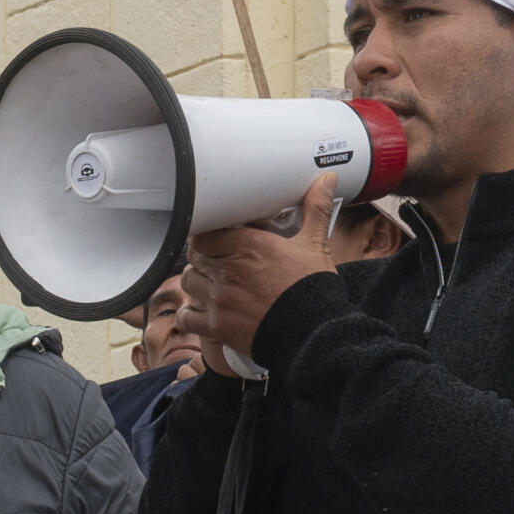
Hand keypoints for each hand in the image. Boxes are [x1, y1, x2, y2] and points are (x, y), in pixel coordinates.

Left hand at [182, 174, 340, 361]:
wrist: (313, 333)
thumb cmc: (312, 289)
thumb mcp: (314, 244)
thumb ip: (315, 210)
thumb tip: (326, 180)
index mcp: (248, 246)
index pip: (206, 233)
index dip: (208, 234)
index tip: (216, 237)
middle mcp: (228, 270)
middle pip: (195, 255)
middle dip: (204, 256)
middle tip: (217, 258)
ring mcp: (220, 300)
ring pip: (188, 282)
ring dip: (196, 280)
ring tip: (210, 281)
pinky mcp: (217, 327)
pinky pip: (187, 317)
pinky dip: (190, 313)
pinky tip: (201, 311)